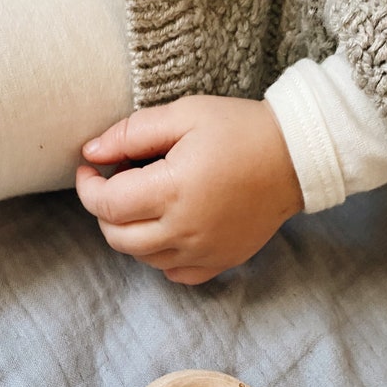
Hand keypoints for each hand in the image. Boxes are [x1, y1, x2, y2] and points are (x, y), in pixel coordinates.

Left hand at [75, 95, 303, 284]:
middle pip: (117, 237)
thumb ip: (131, 133)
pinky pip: (173, 273)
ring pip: (141, 257)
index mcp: (172, 190)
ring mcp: (203, 252)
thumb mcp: (184, 114)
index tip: (91, 168)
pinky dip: (160, 254)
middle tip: (119, 180)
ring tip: (148, 199)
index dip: (88, 187)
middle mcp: (184, 229)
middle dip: (105, 210)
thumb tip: (90, 153)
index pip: (106, 205)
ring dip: (131, 231)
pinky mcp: (219, 262)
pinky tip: (169, 226)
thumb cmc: (240, 129)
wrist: (297, 156)